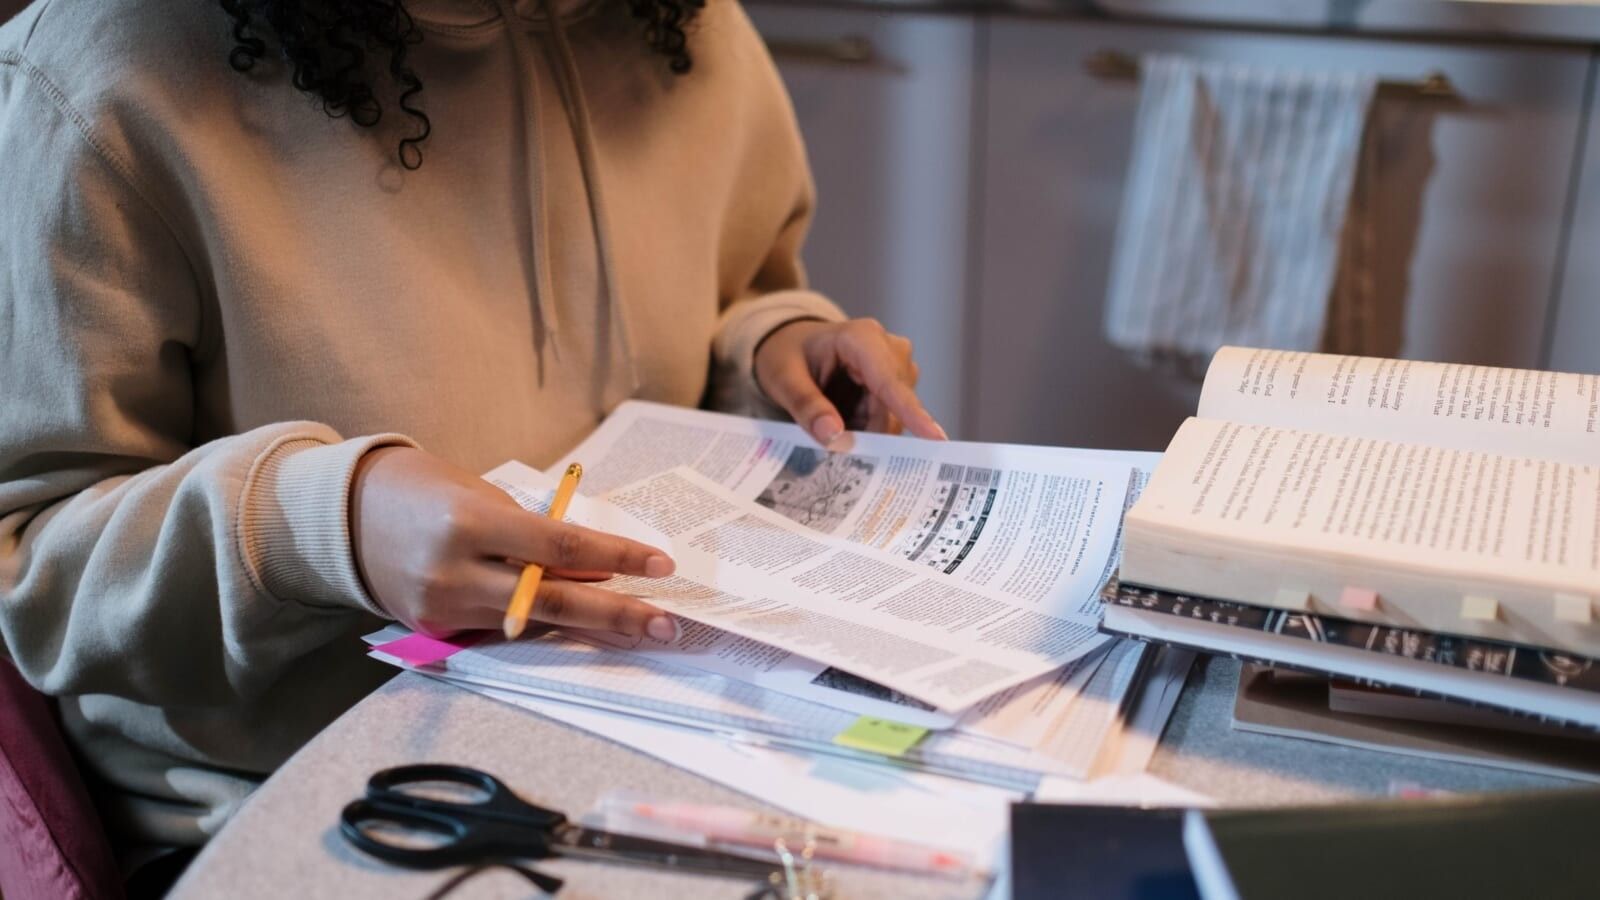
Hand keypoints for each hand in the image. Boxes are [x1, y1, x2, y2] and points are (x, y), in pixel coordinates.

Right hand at [349, 446, 677, 640]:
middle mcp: (454, 572)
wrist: (349, 515)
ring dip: (590, 629)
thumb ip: (535, 535)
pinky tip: (581, 630)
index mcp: (470, 524)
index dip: (614, 559)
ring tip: (639, 630)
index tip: (659, 565)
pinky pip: (501, 631)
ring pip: (532, 625)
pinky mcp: (433, 631)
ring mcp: (441, 608)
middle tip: (667, 624)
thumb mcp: (485, 497)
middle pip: (553, 601)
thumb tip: (595, 570)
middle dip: (617, 615)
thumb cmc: (428, 490)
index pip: (559, 548)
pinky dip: (541, 628)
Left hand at [753, 318, 946, 446]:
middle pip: (892, 407)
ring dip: (864, 431)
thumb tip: (835, 437)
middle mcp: (889, 349)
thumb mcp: (784, 379)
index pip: (889, 381)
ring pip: (892, 417)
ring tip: (830, 426)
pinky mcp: (896, 385)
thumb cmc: (787, 355)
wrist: (792, 346)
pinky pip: (888, 419)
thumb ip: (807, 407)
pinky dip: (865, 429)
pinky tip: (844, 424)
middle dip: (867, 433)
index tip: (936, 438)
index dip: (912, 413)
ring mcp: (897, 367)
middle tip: (835, 453)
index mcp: (861, 338)